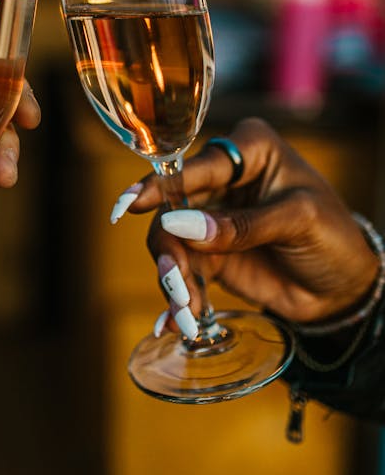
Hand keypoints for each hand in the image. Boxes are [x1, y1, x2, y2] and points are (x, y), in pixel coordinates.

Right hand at [114, 117, 378, 328]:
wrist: (344, 289)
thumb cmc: (334, 238)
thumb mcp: (298, 222)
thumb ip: (241, 225)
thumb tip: (179, 225)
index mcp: (250, 150)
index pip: (198, 166)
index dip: (161, 185)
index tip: (131, 205)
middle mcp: (223, 179)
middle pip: (172, 208)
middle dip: (171, 251)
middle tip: (176, 285)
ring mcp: (212, 217)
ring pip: (169, 242)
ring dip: (173, 279)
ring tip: (186, 314)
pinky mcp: (208, 252)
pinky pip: (181, 270)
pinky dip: (179, 298)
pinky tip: (177, 324)